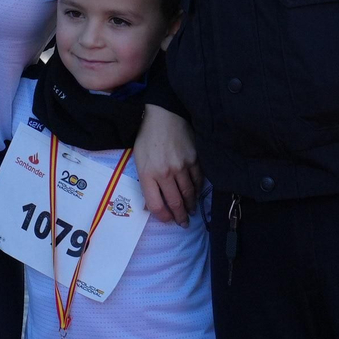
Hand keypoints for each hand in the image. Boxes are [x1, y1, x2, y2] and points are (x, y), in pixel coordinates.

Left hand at [133, 104, 201, 224]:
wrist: (164, 115)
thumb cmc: (147, 138)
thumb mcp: (139, 160)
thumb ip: (146, 181)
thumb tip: (154, 202)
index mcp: (147, 174)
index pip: (156, 205)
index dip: (163, 217)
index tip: (168, 220)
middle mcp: (165, 173)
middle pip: (175, 202)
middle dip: (180, 217)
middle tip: (184, 223)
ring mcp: (181, 166)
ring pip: (189, 194)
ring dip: (191, 206)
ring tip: (191, 211)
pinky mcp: (194, 159)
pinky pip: (198, 180)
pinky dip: (198, 190)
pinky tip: (197, 193)